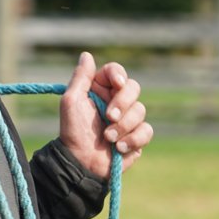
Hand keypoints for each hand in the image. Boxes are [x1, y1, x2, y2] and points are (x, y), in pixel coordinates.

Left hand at [59, 52, 152, 176]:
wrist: (81, 163)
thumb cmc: (73, 132)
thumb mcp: (71, 102)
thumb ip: (80, 78)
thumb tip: (87, 55)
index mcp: (100, 90)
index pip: (116, 72)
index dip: (118, 75)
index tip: (116, 83)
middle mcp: (116, 102)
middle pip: (134, 88)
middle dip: (123, 103)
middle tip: (109, 116)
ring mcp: (128, 119)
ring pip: (141, 110)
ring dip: (124, 126)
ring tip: (108, 138)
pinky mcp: (137, 137)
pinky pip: (147, 131)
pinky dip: (133, 139)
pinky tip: (119, 148)